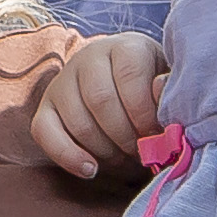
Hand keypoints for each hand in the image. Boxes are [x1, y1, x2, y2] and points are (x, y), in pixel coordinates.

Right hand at [33, 32, 166, 180]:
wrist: (127, 92)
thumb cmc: (154, 91)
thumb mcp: (171, 86)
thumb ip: (170, 90)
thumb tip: (160, 89)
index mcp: (125, 47)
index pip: (130, 74)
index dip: (144, 111)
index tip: (156, 133)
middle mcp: (89, 57)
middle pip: (101, 100)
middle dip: (125, 135)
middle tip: (141, 150)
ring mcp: (63, 82)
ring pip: (78, 122)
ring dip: (104, 150)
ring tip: (123, 156)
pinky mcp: (45, 108)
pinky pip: (45, 133)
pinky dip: (68, 156)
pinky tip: (91, 169)